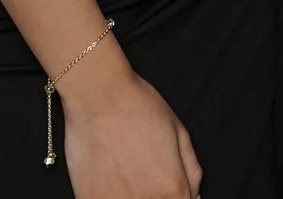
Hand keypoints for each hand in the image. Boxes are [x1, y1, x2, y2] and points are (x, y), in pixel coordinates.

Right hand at [58, 49, 202, 198]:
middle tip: (142, 172)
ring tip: (124, 171)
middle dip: (152, 193)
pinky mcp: (88, 198)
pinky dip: (107, 193)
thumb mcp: (181, 134)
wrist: (98, 94)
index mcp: (171, 189)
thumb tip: (193, 197)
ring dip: (130, 194)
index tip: (164, 184)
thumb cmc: (137, 106)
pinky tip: (107, 175)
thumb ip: (191, 173)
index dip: (175, 194)